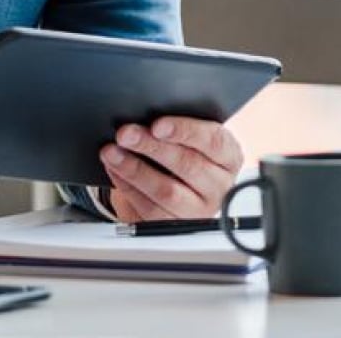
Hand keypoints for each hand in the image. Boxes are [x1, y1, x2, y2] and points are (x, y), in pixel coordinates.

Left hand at [99, 117, 243, 221]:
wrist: (179, 188)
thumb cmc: (186, 152)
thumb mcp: (190, 136)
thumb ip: (177, 126)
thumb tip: (145, 113)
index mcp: (228, 156)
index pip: (213, 141)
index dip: (185, 131)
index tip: (157, 124)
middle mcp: (218, 185)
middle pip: (187, 165)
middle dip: (151, 147)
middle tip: (126, 134)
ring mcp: (199, 210)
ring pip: (167, 191)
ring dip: (134, 169)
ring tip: (112, 152)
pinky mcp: (176, 227)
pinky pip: (150, 209)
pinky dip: (128, 186)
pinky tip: (116, 170)